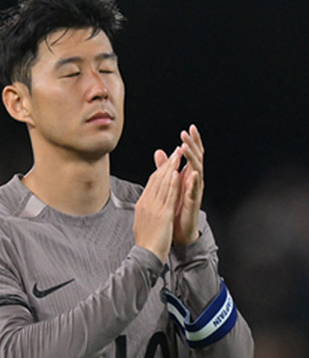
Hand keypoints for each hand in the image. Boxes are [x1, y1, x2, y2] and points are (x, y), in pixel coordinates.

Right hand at [134, 147, 181, 261]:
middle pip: (157, 179)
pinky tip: (177, 173)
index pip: (152, 182)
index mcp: (142, 204)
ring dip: (172, 168)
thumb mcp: (143, 222)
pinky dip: (173, 182)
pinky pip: (168, 195)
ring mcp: (154, 207)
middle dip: (167, 164)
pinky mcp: (162, 214)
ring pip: (163, 183)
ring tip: (178, 155)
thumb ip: (146, 210)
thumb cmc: (146, 242)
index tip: (168, 161)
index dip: (161, 169)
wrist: (146, 255)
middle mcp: (147, 203)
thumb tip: (147, 204)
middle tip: (175, 151)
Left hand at [154, 124, 203, 245]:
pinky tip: (194, 173)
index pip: (192, 154)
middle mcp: (194, 181)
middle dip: (193, 145)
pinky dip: (194, 181)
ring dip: (192, 159)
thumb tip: (160, 152)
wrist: (179, 229)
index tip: (190, 128)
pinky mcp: (193, 202)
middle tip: (188, 133)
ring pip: (197, 171)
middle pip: (196, 159)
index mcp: (188, 175)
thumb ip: (166, 168)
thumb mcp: (170, 183)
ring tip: (187, 148)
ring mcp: (195, 191)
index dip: (193, 142)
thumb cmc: (176, 206)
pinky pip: (195, 190)